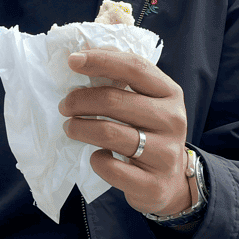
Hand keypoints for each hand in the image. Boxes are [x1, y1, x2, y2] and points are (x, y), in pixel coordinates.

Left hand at [58, 48, 191, 216]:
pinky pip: (110, 167)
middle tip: (65, 106)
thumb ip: (124, 77)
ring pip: (109, 133)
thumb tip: (85, 53)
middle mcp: (173, 120)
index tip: (72, 60)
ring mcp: (165, 154)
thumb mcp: (148, 102)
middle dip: (80, 100)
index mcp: (170, 93)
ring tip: (70, 127)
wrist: (171, 182)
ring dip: (79, 128)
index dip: (100, 60)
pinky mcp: (152, 184)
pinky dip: (96, 160)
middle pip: (114, 101)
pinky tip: (97, 156)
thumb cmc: (151, 133)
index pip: (134, 68)